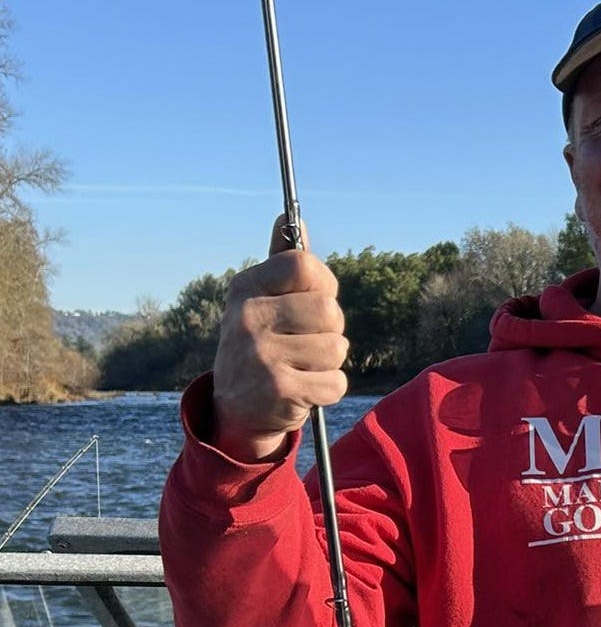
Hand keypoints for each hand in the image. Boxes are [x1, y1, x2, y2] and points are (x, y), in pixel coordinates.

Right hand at [211, 215, 348, 461]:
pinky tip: (304, 389)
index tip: (314, 300)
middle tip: (307, 342)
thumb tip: (291, 218)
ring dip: (330, 362)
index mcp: (245, 288)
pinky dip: (329, 389)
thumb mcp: (263, 300)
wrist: (237, 408)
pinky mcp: (277, 390)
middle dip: (331, 329)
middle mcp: (246, 318)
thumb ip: (281, 262)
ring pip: (337, 348)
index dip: (323, 284)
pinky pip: (335, 382)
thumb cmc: (263, 342)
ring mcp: (259, 355)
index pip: (303, 265)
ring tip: (303, 366)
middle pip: (329, 310)